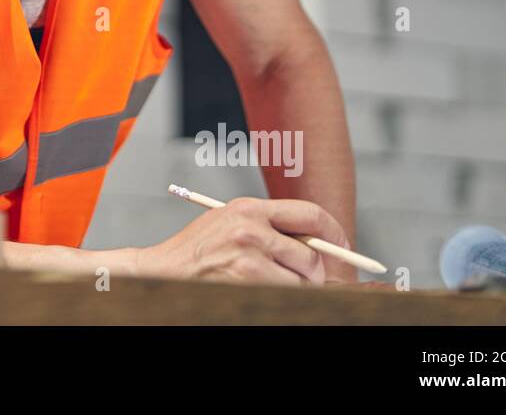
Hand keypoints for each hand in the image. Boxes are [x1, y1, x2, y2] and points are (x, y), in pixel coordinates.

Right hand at [132, 196, 350, 285]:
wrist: (162, 271)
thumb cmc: (197, 251)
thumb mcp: (229, 222)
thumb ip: (268, 226)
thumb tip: (317, 243)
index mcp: (249, 207)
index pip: (309, 214)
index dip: (333, 232)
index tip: (343, 246)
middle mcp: (252, 227)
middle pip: (311, 254)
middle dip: (313, 273)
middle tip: (302, 279)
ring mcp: (249, 255)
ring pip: (302, 279)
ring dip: (294, 288)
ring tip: (267, 284)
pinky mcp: (247, 279)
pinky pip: (285, 294)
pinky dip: (280, 297)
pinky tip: (256, 290)